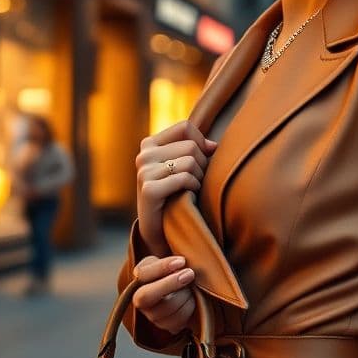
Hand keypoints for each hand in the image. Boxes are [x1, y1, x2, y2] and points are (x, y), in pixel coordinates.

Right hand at [131, 254, 197, 334]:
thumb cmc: (171, 272)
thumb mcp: (164, 261)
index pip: (142, 275)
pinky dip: (190, 306)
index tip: (181, 261)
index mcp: (138, 281)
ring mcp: (154, 317)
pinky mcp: (169, 327)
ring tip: (191, 285)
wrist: (181, 290)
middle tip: (190, 273)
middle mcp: (141, 302)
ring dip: (185, 294)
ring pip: (168, 307)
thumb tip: (178, 264)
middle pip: (147, 296)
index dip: (162, 267)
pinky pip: (180, 320)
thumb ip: (165, 261)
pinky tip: (192, 298)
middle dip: (170, 284)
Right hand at [136, 120, 217, 255]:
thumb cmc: (177, 194)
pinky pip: (184, 178)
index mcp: (150, 144)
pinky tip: (190, 196)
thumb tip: (214, 146)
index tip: (203, 161)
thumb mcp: (184, 167)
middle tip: (198, 181)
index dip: (201, 142)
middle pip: (191, 146)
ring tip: (193, 189)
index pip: (185, 127)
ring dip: (199, 178)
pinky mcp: (148, 190)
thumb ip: (196, 149)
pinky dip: (194, 187)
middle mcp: (143, 155)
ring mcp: (143, 172)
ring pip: (190, 161)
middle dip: (203, 164)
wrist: (161, 231)